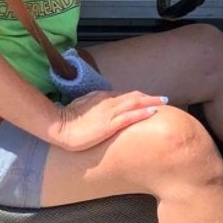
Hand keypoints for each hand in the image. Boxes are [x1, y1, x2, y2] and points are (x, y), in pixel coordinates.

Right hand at [51, 90, 166, 151]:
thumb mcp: (82, 107)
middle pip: (133, 96)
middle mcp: (108, 102)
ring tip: (163, 101)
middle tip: (162, 98)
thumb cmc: (68, 120)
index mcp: (101, 98)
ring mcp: (109, 112)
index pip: (124, 95)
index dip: (138, 97)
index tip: (148, 99)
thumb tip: (102, 109)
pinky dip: (143, 112)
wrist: (59, 127)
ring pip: (134, 103)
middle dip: (148, 97)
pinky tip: (153, 111)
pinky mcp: (109, 124)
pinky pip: (129, 116)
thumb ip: (94, 106)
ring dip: (151, 101)